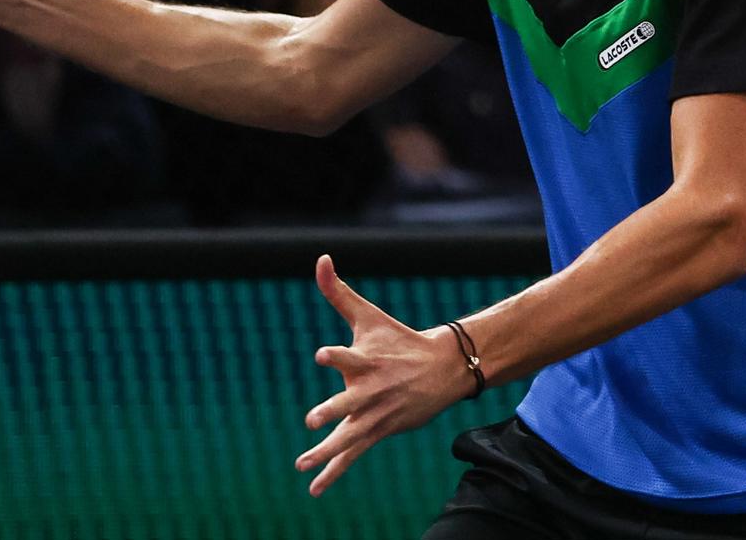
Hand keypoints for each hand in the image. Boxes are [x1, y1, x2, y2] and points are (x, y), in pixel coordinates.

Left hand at [295, 254, 472, 496]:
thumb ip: (337, 292)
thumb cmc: (399, 339)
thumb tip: (321, 258)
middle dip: (332, 410)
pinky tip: (314, 488)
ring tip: (302, 463)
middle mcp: (370, 389)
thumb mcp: (369, 315)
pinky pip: (352, 455)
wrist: (443, 369)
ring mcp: (374, 413)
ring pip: (348, 435)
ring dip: (327, 450)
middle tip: (314, 419)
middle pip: (349, 402)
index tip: (323, 355)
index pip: (348, 356)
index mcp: (366, 360)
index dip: (335, 356)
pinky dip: (333, 472)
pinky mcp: (377, 431)